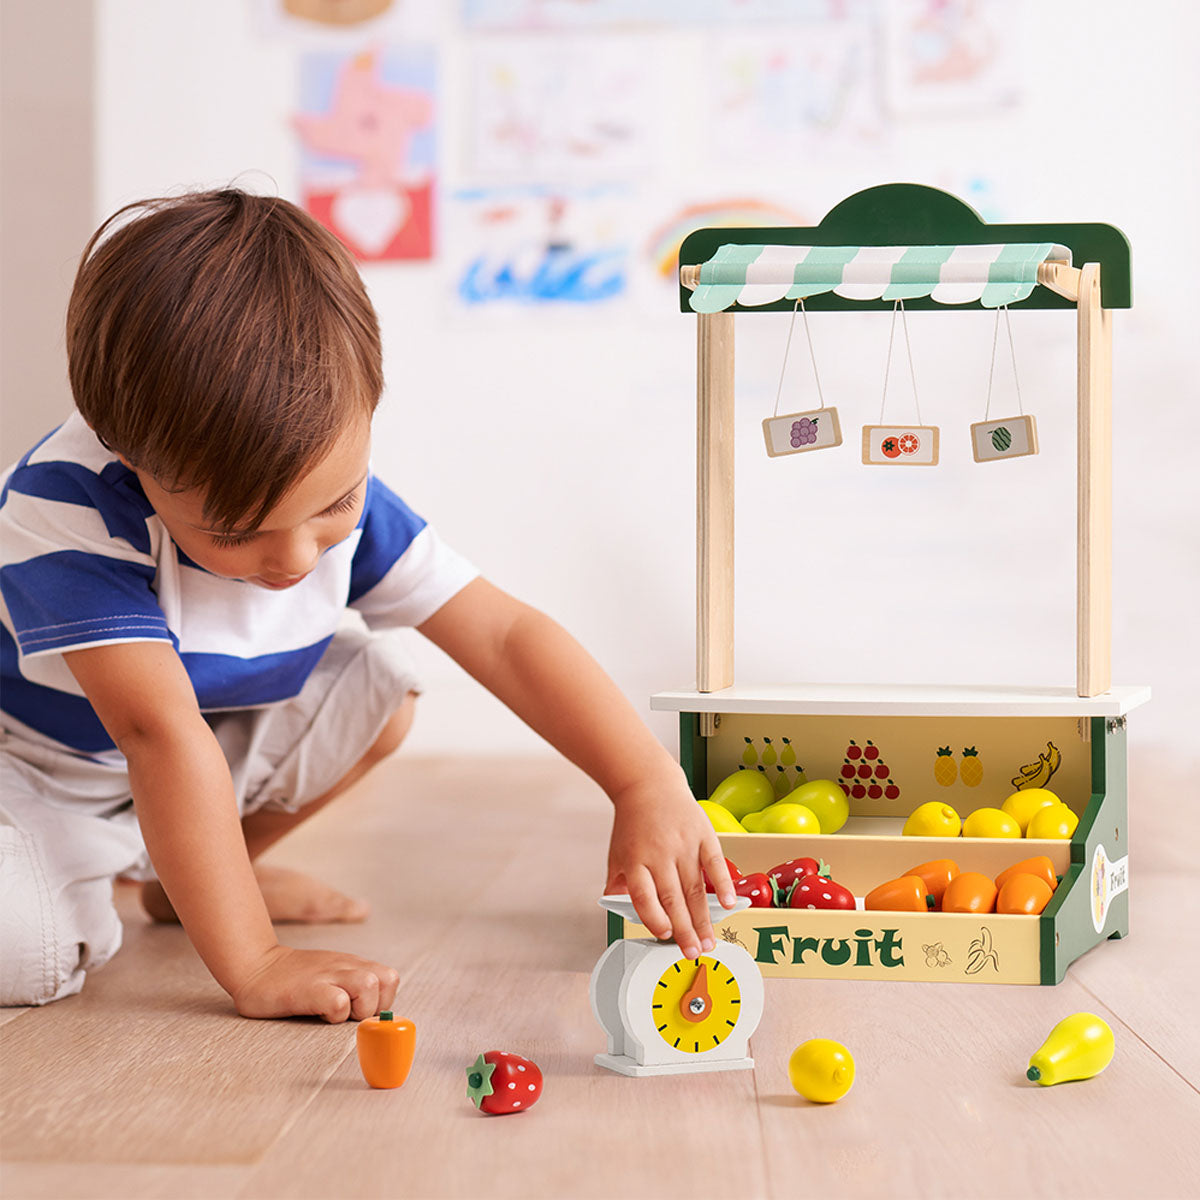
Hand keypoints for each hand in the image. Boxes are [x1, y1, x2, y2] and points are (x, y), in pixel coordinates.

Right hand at [231, 945, 399, 1021]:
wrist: (256, 966)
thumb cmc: (295, 978)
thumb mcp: (330, 973)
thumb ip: (351, 984)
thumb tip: (372, 1013)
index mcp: (353, 965)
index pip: (390, 979)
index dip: (382, 1001)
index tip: (360, 1011)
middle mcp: (346, 967)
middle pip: (388, 980)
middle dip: (376, 1005)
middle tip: (350, 1014)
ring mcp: (328, 976)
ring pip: (369, 986)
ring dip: (358, 1008)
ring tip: (335, 1013)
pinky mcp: (309, 990)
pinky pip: (338, 1003)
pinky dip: (334, 1014)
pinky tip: (318, 1013)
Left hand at [604, 774, 737, 959]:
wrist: (648, 784)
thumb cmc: (632, 825)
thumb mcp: (616, 854)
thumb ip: (617, 886)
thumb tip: (620, 912)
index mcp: (634, 860)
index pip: (644, 895)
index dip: (654, 917)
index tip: (664, 935)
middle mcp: (659, 853)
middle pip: (672, 897)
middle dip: (684, 929)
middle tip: (694, 953)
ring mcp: (683, 843)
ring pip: (694, 887)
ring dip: (703, 918)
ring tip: (709, 941)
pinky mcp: (703, 834)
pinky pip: (714, 863)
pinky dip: (722, 885)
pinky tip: (727, 904)